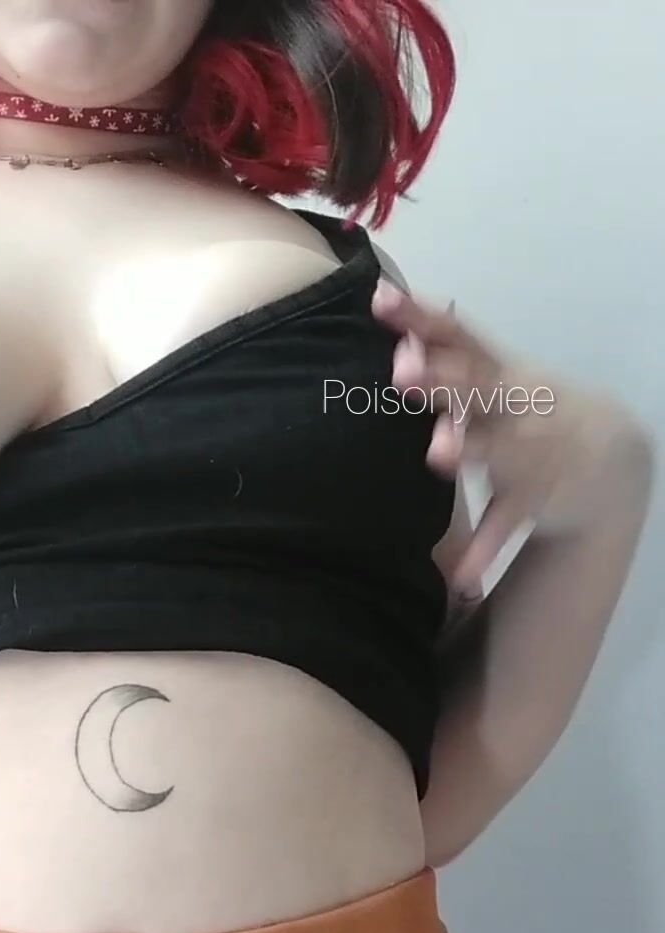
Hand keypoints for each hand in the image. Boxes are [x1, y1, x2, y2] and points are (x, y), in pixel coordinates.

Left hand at [372, 278, 646, 595]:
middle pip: (475, 385)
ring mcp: (529, 449)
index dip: (419, 318)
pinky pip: (507, 524)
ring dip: (468, 448)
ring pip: (495, 448)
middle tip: (402, 371)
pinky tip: (463, 576)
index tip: (380, 301)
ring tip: (436, 454)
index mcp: (497, 371)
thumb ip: (443, 346)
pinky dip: (487, 549)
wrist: (607, 456)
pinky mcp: (535, 497)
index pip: (454, 335)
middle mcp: (514, 405)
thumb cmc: (527, 406)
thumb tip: (384, 304)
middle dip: (441, 378)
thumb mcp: (493, 370)